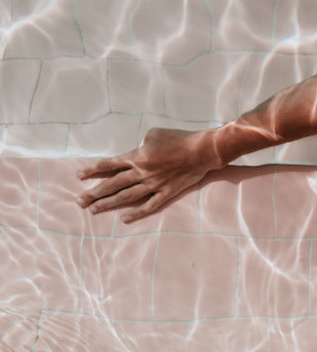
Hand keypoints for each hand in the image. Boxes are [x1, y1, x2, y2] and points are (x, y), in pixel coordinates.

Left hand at [76, 127, 220, 222]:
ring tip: (93, 210)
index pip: (108, 165)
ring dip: (108, 204)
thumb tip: (138, 150)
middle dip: (94, 193)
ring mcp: (153, 184)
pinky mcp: (167, 192)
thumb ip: (141, 143)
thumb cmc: (179, 138)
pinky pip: (149, 205)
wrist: (202, 150)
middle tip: (79, 201)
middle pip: (112, 184)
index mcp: (136, 156)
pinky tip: (124, 218)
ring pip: (126, 197)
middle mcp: (141, 172)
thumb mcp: (155, 134)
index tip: (79, 176)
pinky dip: (136, 212)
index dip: (92, 170)